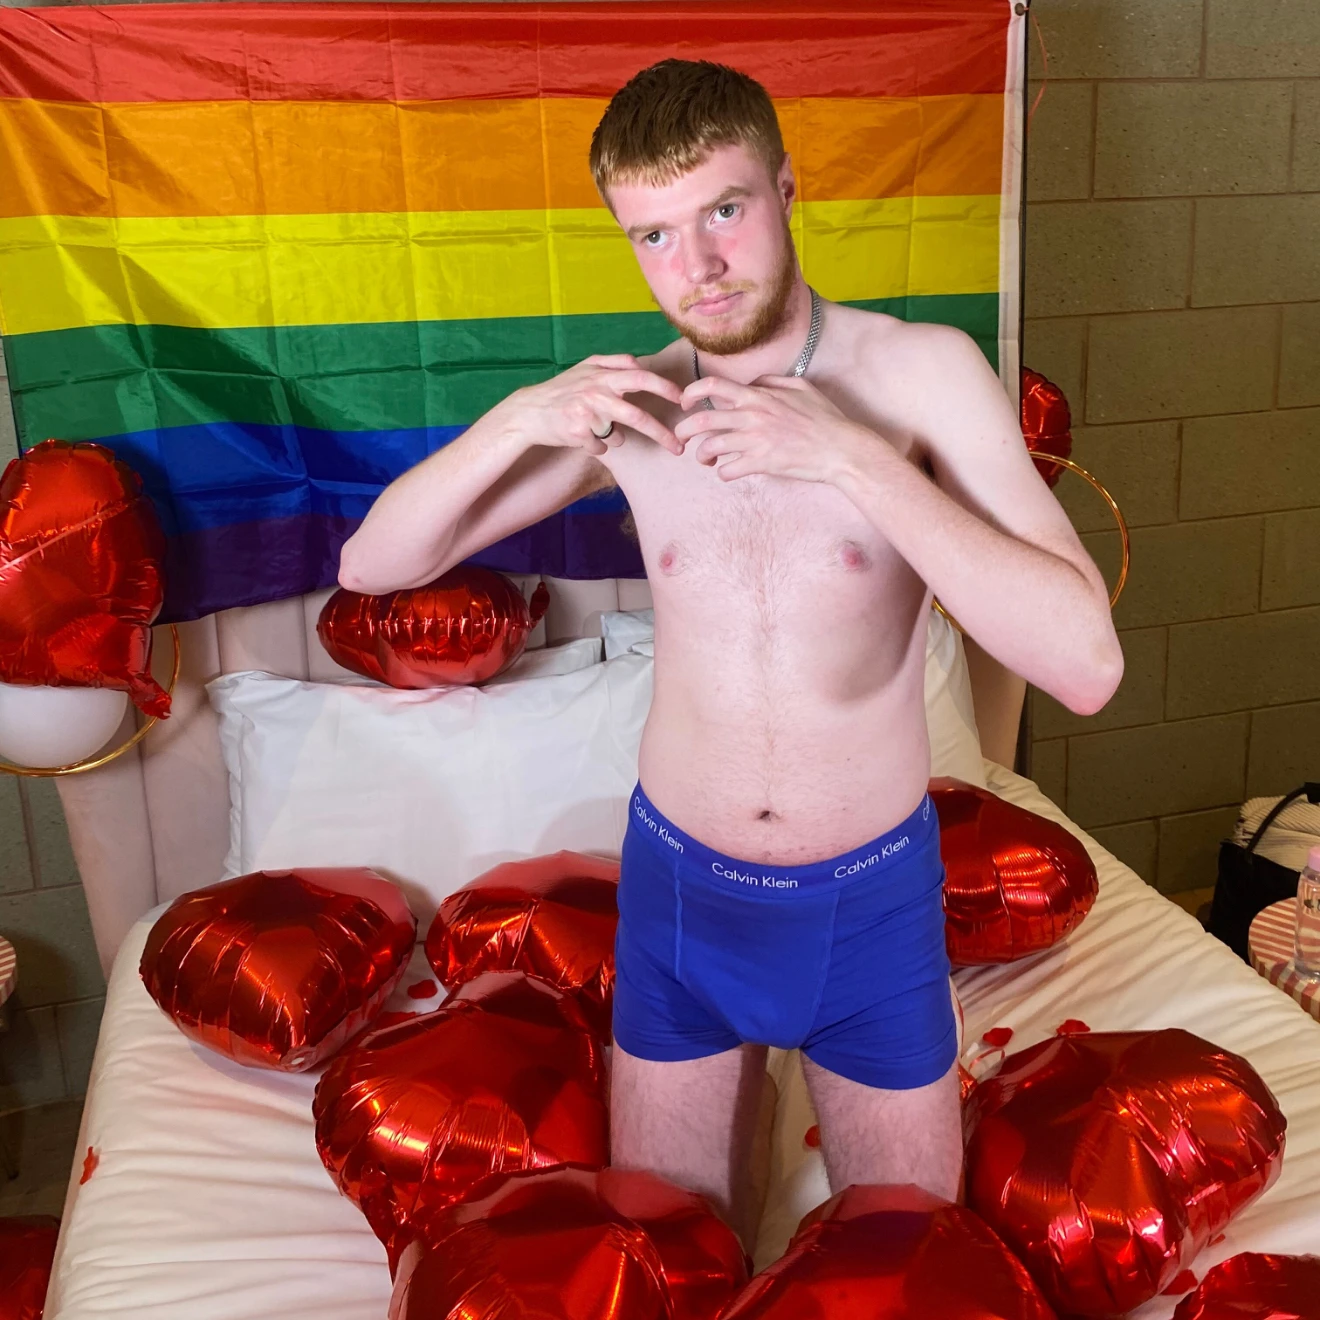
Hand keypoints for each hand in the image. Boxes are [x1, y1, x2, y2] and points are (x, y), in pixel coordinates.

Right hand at [509, 354, 683, 455]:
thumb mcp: (585, 368)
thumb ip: (613, 363)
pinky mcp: (576, 433)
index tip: (682, 400)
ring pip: (618, 436)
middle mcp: (595, 393)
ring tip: (604, 434)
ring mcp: (585, 414)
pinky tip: (581, 437)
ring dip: (616, 438)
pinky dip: (596, 446)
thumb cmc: (562, 390)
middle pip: (637, 416)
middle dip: (662, 433)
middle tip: (678, 447)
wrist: (529, 411)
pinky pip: (600, 448)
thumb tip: (639, 364)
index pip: (642, 378)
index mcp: (602, 376)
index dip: (665, 388)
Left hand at [675, 374, 867, 481]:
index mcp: (759, 396)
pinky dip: (722, 473)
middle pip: (702, 420)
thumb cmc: (825, 418)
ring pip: (711, 447)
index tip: (685, 402)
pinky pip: (728, 470)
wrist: (841, 448)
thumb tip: (754, 382)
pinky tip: (728, 472)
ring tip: (706, 460)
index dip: (691, 392)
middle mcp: (753, 416)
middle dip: (684, 430)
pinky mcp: (762, 463)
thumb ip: (773, 382)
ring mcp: (756, 440)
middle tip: (682, 438)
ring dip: (702, 455)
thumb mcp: (802, 387)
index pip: (714, 386)